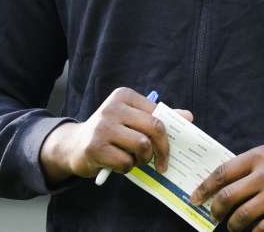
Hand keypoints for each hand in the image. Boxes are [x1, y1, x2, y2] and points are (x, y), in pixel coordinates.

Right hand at [39, 87, 192, 183]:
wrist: (74, 145)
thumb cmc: (110, 132)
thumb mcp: (132, 119)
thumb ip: (158, 117)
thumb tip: (189, 117)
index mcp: (123, 96)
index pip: (158, 114)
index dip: (169, 134)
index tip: (169, 149)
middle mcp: (112, 108)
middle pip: (154, 128)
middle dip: (162, 149)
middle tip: (161, 163)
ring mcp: (102, 127)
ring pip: (142, 146)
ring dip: (143, 160)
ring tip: (136, 160)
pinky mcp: (95, 148)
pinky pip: (126, 162)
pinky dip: (127, 168)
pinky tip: (119, 164)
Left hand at [189, 144, 263, 231]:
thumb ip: (251, 165)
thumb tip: (226, 181)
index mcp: (258, 156)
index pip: (223, 172)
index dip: (205, 187)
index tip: (196, 197)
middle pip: (228, 196)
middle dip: (216, 210)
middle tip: (213, 216)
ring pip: (242, 215)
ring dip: (233, 225)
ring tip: (233, 226)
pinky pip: (263, 227)